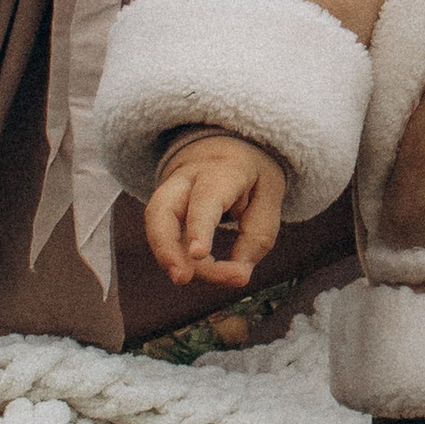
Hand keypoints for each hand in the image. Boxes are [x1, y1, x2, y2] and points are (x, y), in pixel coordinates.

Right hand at [145, 133, 285, 293]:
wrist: (227, 144)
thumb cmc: (251, 174)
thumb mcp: (270, 194)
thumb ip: (258, 236)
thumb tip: (239, 274)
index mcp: (223, 169)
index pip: (206, 198)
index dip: (199, 227)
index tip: (198, 255)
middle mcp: (188, 177)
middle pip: (162, 207)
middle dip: (166, 245)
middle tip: (181, 278)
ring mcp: (170, 189)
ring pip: (154, 220)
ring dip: (165, 254)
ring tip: (182, 278)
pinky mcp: (164, 207)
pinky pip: (162, 232)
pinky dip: (174, 254)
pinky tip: (191, 270)